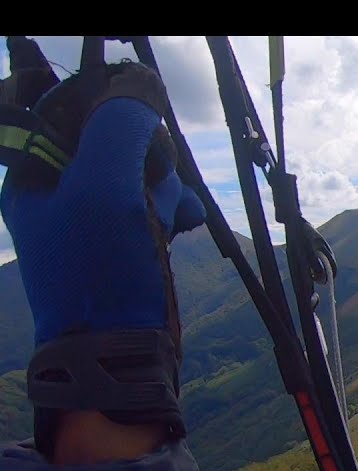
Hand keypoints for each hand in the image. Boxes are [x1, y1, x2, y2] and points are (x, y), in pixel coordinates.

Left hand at [1, 60, 205, 349]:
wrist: (122, 357)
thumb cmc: (101, 274)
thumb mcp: (106, 188)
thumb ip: (120, 126)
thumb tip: (140, 84)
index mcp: (33, 173)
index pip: (58, 105)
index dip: (97, 98)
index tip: (132, 111)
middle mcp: (60, 191)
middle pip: (111, 135)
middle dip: (144, 153)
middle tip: (153, 181)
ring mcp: (96, 216)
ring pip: (141, 168)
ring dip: (165, 184)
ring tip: (171, 216)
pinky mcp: (128, 239)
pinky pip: (156, 201)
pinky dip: (174, 208)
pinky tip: (183, 225)